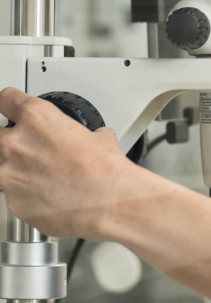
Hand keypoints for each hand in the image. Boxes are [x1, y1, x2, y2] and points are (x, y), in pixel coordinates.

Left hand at [0, 87, 135, 238]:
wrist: (106, 203)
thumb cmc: (104, 170)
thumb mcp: (101, 138)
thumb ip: (87, 135)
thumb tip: (94, 139)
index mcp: (37, 119)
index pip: (6, 99)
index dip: (8, 101)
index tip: (7, 105)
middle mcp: (16, 145)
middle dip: (9, 139)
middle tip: (27, 145)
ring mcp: (9, 175)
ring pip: (0, 167)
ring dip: (15, 168)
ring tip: (40, 173)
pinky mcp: (12, 203)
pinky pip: (12, 193)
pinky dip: (26, 193)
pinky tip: (47, 193)